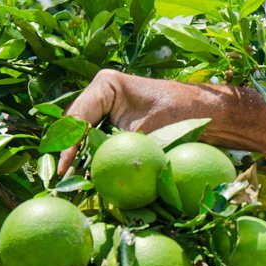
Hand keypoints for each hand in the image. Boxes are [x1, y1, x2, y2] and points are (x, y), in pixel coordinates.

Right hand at [58, 69, 215, 174]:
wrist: (204, 112)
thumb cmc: (182, 114)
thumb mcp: (151, 134)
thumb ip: (123, 151)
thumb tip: (99, 176)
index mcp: (107, 85)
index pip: (79, 117)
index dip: (69, 145)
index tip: (64, 169)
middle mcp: (101, 92)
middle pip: (75, 124)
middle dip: (68, 151)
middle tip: (61, 179)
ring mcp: (106, 105)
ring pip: (83, 132)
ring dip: (78, 155)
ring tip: (69, 181)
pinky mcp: (113, 119)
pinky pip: (97, 138)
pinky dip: (93, 155)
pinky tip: (89, 176)